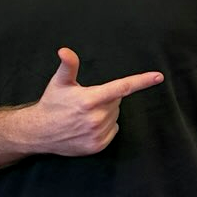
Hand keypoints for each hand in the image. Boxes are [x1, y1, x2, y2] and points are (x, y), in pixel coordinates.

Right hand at [29, 47, 163, 155]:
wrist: (38, 133)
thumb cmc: (51, 103)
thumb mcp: (59, 82)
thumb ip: (68, 65)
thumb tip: (64, 50)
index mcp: (89, 99)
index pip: (122, 88)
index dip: (142, 81)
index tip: (158, 76)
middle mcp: (95, 118)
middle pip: (117, 101)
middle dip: (107, 98)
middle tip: (87, 101)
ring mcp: (97, 134)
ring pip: (115, 116)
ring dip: (106, 112)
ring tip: (85, 114)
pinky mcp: (97, 146)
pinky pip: (113, 130)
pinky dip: (106, 126)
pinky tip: (88, 126)